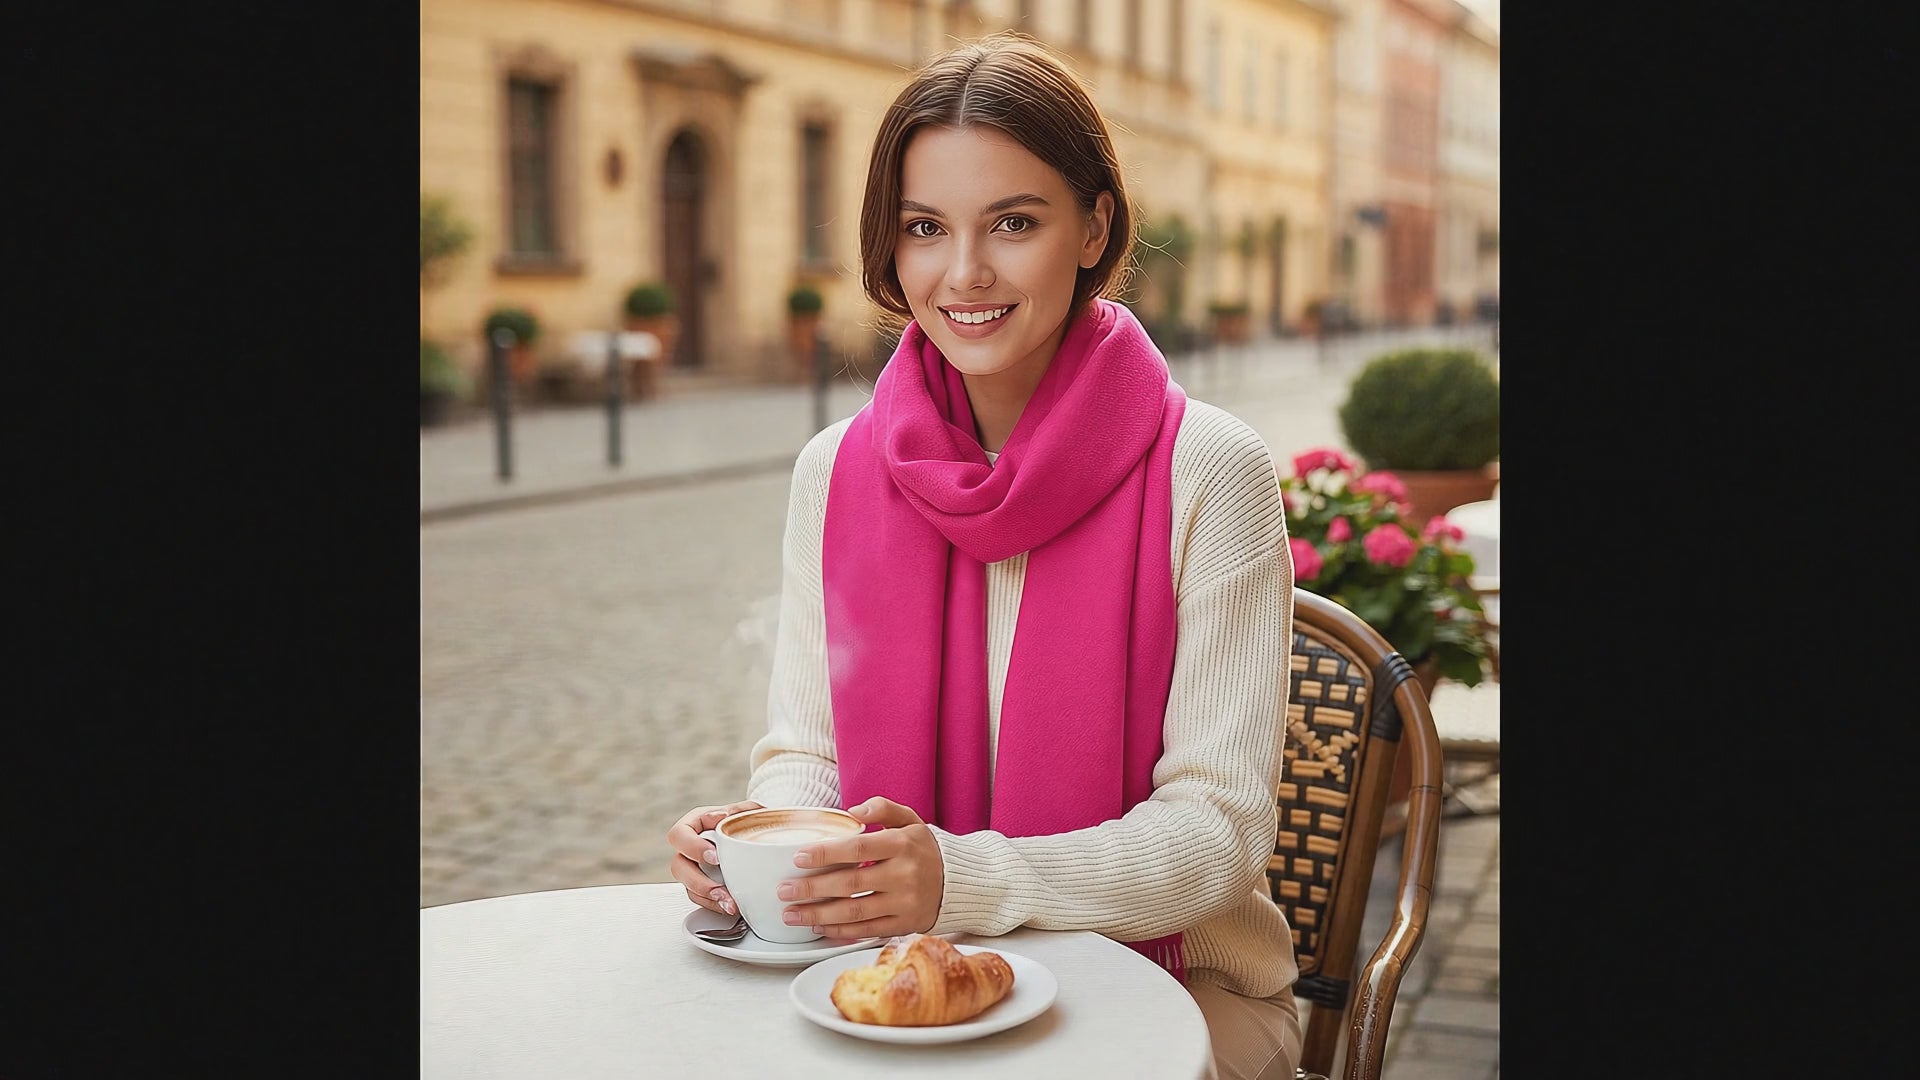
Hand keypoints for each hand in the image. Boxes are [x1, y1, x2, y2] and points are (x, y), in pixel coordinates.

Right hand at [666, 800, 763, 915]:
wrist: (754, 837)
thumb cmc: (744, 820)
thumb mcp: (746, 810)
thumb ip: (740, 810)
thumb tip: (731, 816)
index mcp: (693, 824)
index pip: (680, 835)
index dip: (693, 847)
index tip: (716, 856)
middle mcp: (688, 849)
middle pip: (678, 866)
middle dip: (698, 880)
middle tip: (719, 886)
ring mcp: (693, 869)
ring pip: (688, 887)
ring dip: (708, 897)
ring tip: (729, 903)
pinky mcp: (702, 886)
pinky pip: (701, 899)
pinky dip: (715, 905)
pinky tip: (729, 907)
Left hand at [777, 796, 944, 939]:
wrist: (960, 882)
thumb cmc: (925, 848)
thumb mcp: (910, 820)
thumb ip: (883, 808)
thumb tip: (852, 812)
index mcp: (901, 844)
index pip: (857, 848)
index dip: (826, 853)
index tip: (798, 857)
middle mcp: (903, 874)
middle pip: (850, 883)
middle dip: (812, 889)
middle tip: (783, 890)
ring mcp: (904, 903)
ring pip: (855, 911)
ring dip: (819, 914)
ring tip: (791, 914)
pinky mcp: (905, 925)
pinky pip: (867, 931)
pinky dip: (840, 931)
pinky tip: (819, 927)